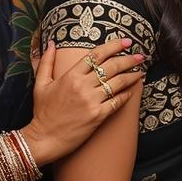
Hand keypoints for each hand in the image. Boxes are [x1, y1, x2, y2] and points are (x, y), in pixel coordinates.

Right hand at [23, 38, 144, 164]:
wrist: (44, 138)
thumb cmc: (42, 112)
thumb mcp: (40, 84)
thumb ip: (46, 62)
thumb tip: (51, 43)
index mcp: (71, 76)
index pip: (96, 55)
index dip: (113, 46)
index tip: (125, 41)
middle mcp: (83, 86)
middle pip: (112, 66)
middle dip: (129, 59)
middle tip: (140, 55)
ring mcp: (92, 101)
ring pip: (118, 83)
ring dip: (132, 76)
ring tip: (140, 71)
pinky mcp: (98, 115)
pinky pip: (117, 102)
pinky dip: (126, 95)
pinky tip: (132, 91)